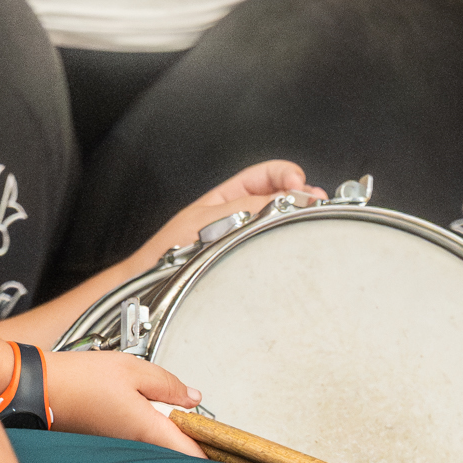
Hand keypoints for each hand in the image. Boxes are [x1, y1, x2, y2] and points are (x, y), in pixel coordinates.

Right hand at [43, 348, 205, 456]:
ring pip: (158, 448)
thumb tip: (191, 396)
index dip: (215, 452)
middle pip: (176, 455)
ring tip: (183, 420)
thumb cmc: (80, 381)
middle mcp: (135, 445)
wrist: (41, 389)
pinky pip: (139, 443)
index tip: (231, 448)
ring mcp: (121, 446)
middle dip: (196, 445)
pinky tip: (151, 416)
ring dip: (173, 437)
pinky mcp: (108, 441)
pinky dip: (151, 433)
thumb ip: (168, 384)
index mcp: (147, 429)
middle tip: (211, 432)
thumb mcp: (134, 369)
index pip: (192, 453)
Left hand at [135, 161, 324, 269]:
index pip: (266, 175)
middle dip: (300, 196)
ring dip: (296, 219)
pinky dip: (286, 244)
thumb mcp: (207, 221)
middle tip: (313, 203)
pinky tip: (291, 245)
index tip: (299, 182)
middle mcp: (239, 217)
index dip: (286, 173)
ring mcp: (245, 240)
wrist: (150, 289)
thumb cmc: (167, 255)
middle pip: (280, 198)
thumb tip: (285, 198)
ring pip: (280, 224)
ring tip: (306, 220)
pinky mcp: (248, 264)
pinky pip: (273, 249)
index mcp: (226, 196)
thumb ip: (246, 207)